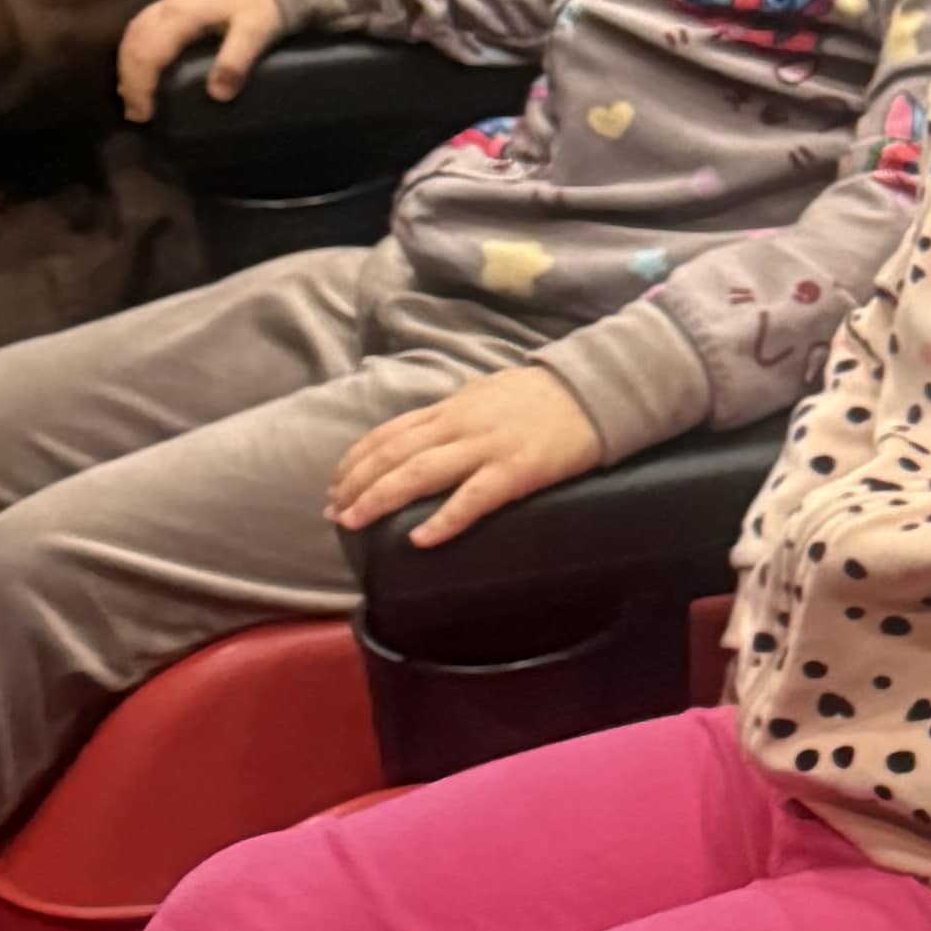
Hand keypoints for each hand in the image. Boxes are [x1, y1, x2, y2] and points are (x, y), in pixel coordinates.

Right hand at [116, 0, 285, 123]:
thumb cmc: (269, 2)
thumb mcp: (257, 32)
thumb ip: (235, 62)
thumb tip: (216, 95)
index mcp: (183, 12)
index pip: (147, 52)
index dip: (140, 86)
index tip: (143, 115)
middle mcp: (170, 3)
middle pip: (134, 42)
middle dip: (128, 78)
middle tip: (134, 113)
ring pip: (135, 32)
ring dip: (129, 64)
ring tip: (132, 94)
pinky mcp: (181, 0)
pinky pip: (145, 25)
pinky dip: (137, 49)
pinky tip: (143, 65)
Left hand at [323, 366, 609, 548]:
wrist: (595, 390)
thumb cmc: (543, 395)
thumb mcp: (488, 392)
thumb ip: (456, 411)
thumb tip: (429, 428)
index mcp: (451, 408)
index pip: (388, 433)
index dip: (356, 460)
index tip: (335, 486)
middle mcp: (459, 425)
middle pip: (393, 455)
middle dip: (356, 484)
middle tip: (334, 513)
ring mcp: (486, 448)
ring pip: (419, 473)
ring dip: (379, 499)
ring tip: (354, 522)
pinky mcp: (517, 471)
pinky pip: (472, 498)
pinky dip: (443, 520)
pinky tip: (419, 540)